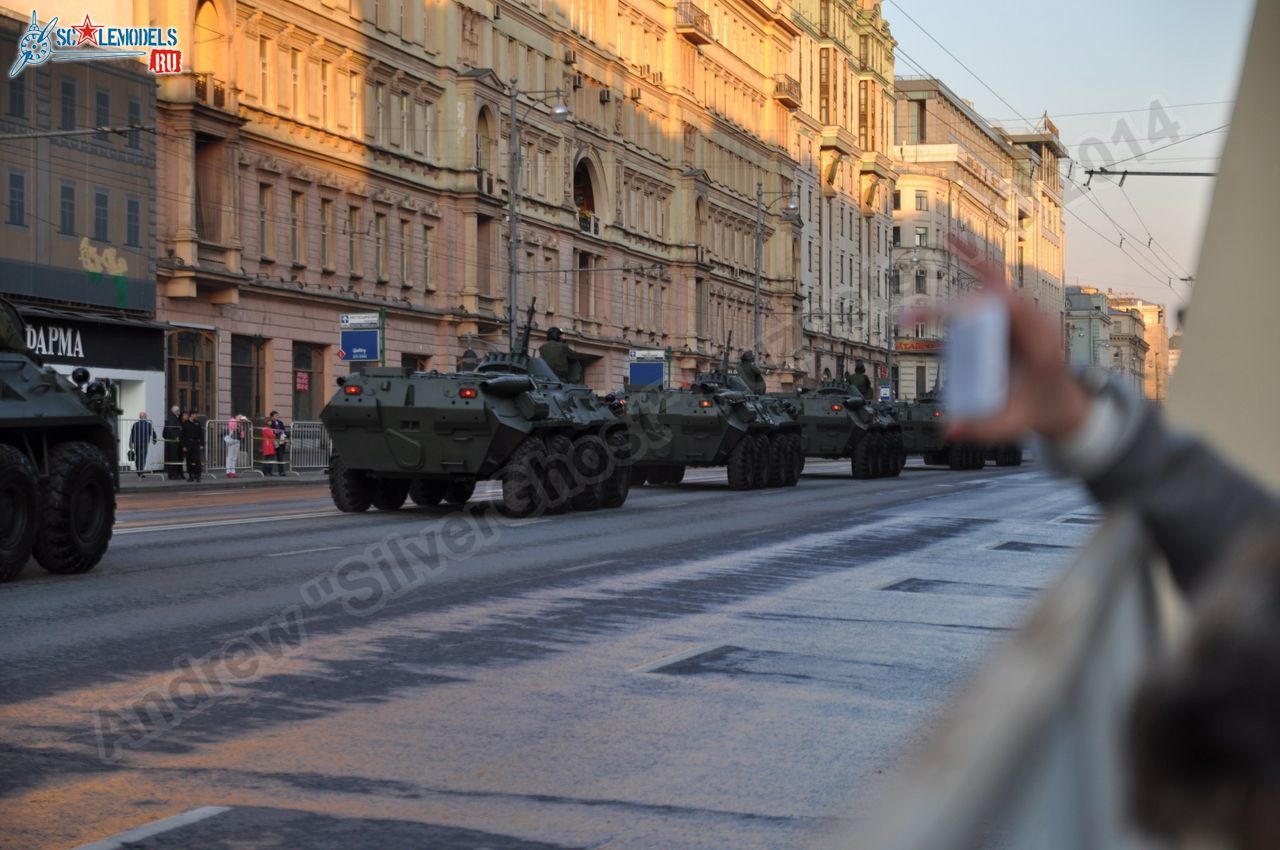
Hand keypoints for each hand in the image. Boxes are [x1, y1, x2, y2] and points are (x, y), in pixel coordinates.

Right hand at [928, 237, 1089, 443]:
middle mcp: (1034, 320)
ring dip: (962, 279)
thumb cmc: (1036, 408)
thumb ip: (984, 429)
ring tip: (930, 281)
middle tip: (914, 319)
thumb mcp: (1014, 423)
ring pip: (993, 281)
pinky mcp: (1010, 308)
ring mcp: (1023, 311)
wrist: (1059, 397)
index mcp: (1042, 344)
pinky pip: (992, 276)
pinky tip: (952, 239)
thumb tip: (948, 431)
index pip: (1016, 316)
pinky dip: (972, 257)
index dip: (984, 310)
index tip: (954, 313)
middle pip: (996, 298)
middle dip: (954, 308)